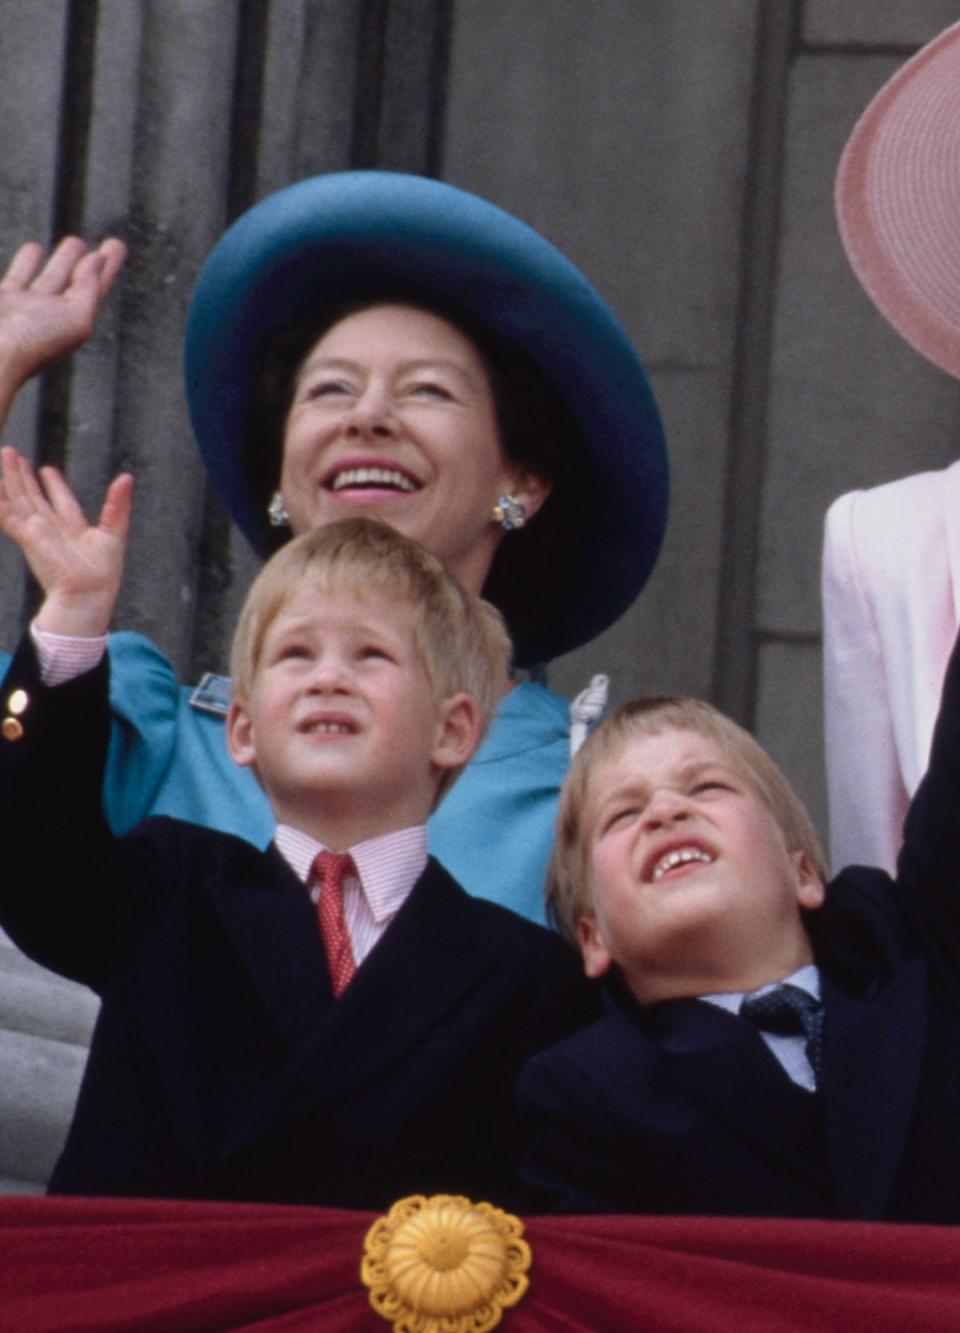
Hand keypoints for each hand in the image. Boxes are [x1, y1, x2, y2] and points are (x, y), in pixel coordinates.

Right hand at [0, 236, 126, 384]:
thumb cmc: (28, 343)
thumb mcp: (74, 318)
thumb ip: (89, 289)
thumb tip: (96, 259)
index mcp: (71, 324)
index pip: (95, 290)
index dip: (108, 268)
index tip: (116, 244)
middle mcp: (49, 317)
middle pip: (75, 284)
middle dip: (88, 263)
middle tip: (105, 244)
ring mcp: (23, 310)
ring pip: (47, 278)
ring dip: (62, 260)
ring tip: (75, 242)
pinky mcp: (1, 301)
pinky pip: (18, 278)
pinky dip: (26, 264)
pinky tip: (33, 249)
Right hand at [0, 445, 132, 636]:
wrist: (88, 596)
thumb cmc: (103, 574)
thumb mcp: (114, 533)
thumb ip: (117, 505)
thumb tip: (126, 477)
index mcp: (73, 529)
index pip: (61, 501)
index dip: (54, 485)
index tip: (45, 469)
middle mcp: (52, 530)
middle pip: (34, 496)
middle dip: (23, 476)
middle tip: (11, 453)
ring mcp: (37, 533)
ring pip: (20, 499)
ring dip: (11, 477)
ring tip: (6, 453)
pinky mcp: (28, 537)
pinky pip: (9, 516)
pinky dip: (0, 502)